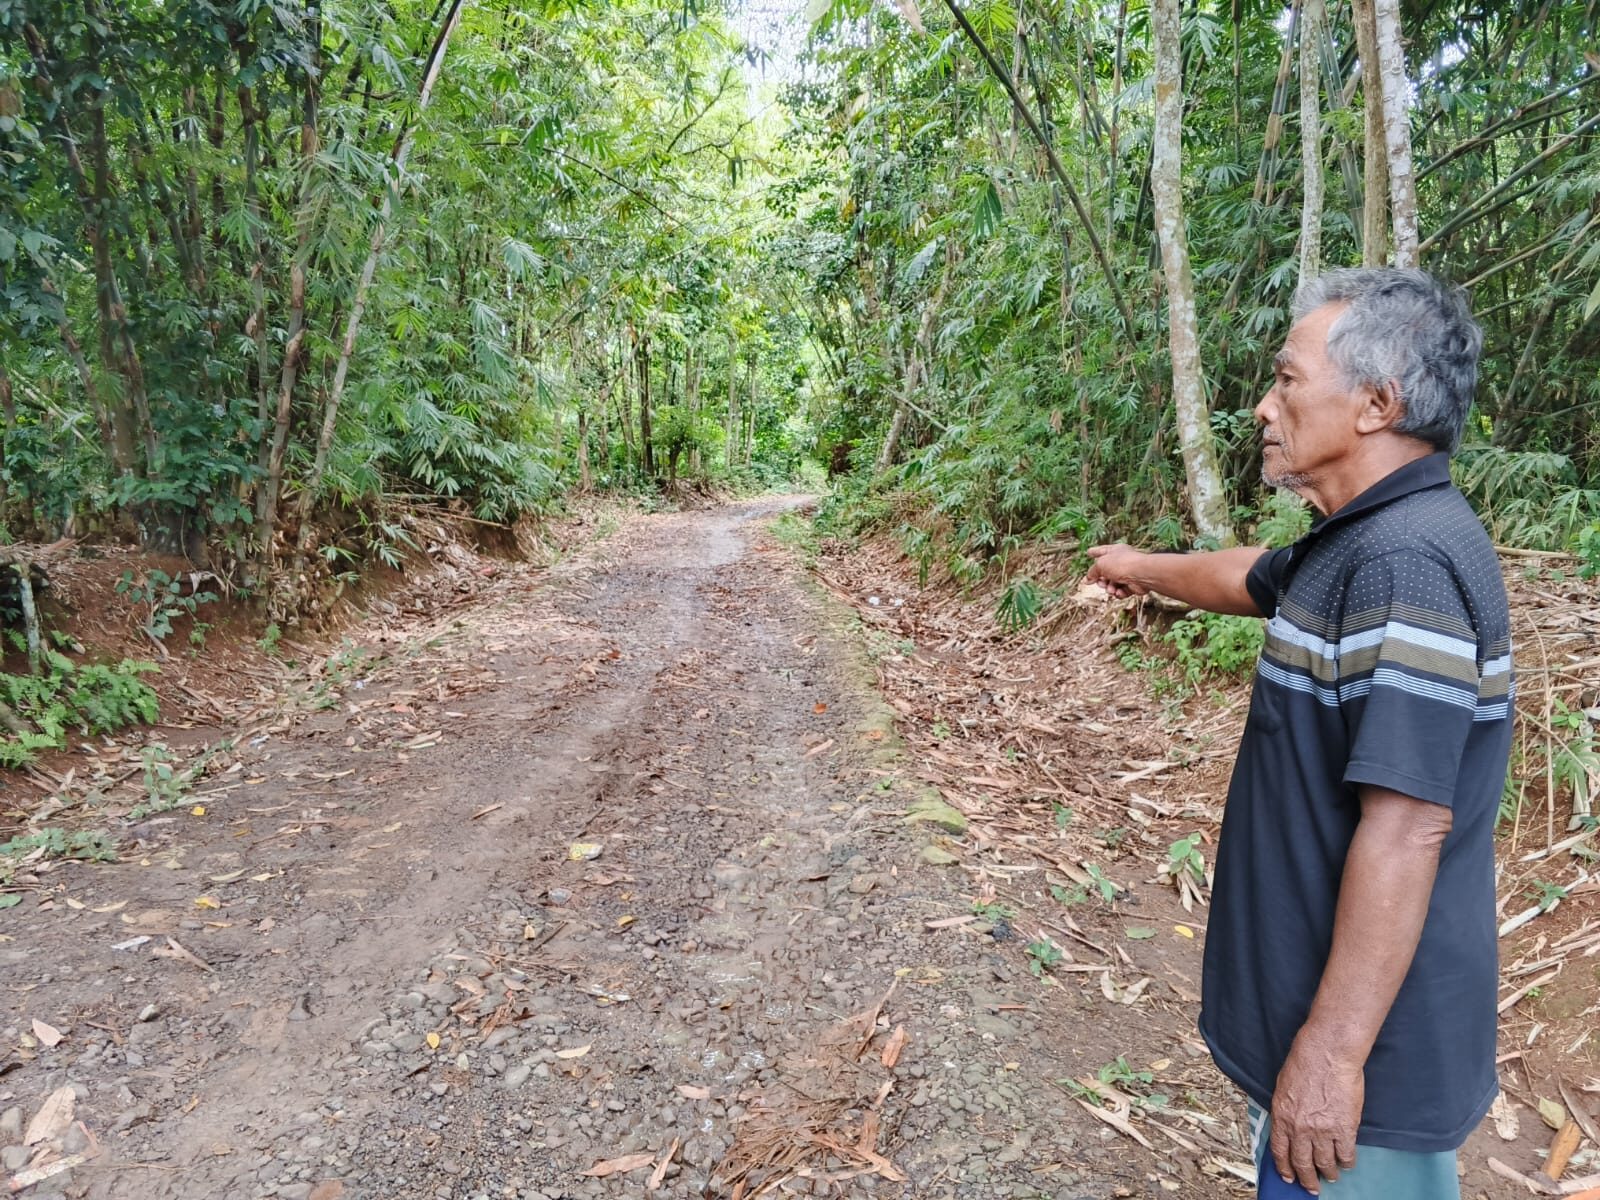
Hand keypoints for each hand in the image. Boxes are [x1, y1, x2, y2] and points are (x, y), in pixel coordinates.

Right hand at [1084, 544, 1149, 599]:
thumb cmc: (1123, 564)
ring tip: (1111, 589)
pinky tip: (1119, 592)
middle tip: (1101, 583)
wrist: (1141, 574)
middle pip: (1105, 572)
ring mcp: (1127, 573)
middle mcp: (1121, 561)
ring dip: (1110, 588)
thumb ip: (1092, 572)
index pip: (1101, 551)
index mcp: (1114, 551)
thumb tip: (1087, 579)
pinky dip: (1119, 593)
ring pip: (1112, 583)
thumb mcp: (1100, 565)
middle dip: (1101, 580)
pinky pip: (1121, 591)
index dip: (1094, 552)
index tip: (1089, 552)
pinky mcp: (1133, 585)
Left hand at [1269, 1031, 1362, 1194]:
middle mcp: (1300, 1129)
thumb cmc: (1304, 1063)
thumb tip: (1289, 1126)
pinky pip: (1346, 1154)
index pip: (1280, 1151)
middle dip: (1307, 1179)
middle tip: (1312, 1188)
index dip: (1285, 1167)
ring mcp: (1323, 1131)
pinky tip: (1347, 1163)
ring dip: (1329, 1173)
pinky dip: (1347, 1162)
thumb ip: (1286, 1110)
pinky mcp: (1345, 1129)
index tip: (1289, 1177)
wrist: (1327, 1054)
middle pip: (1303, 1163)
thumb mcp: (1283, 1087)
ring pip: (1325, 1163)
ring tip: (1331, 1176)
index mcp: (1282, 1117)